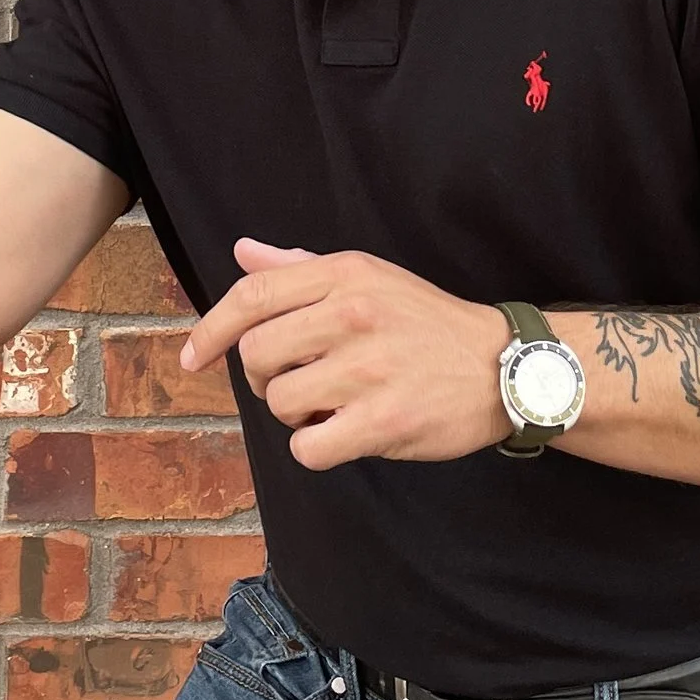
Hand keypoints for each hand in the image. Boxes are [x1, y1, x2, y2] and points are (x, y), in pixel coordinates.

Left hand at [181, 236, 506, 470]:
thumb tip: (243, 253)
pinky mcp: (383, 421)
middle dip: (264, 376)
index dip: (210, 329)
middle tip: (300, 381)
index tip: (194, 356)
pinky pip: (307, 446)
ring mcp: (368, 369)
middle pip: (256, 354)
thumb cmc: (427, 324)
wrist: (505, 366)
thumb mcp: (370, 278)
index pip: (251, 296)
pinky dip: (314, 447)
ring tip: (332, 405)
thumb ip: (301, 267)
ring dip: (295, 414)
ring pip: (278, 402)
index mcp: (345, 274)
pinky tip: (342, 433)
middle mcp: (353, 314)